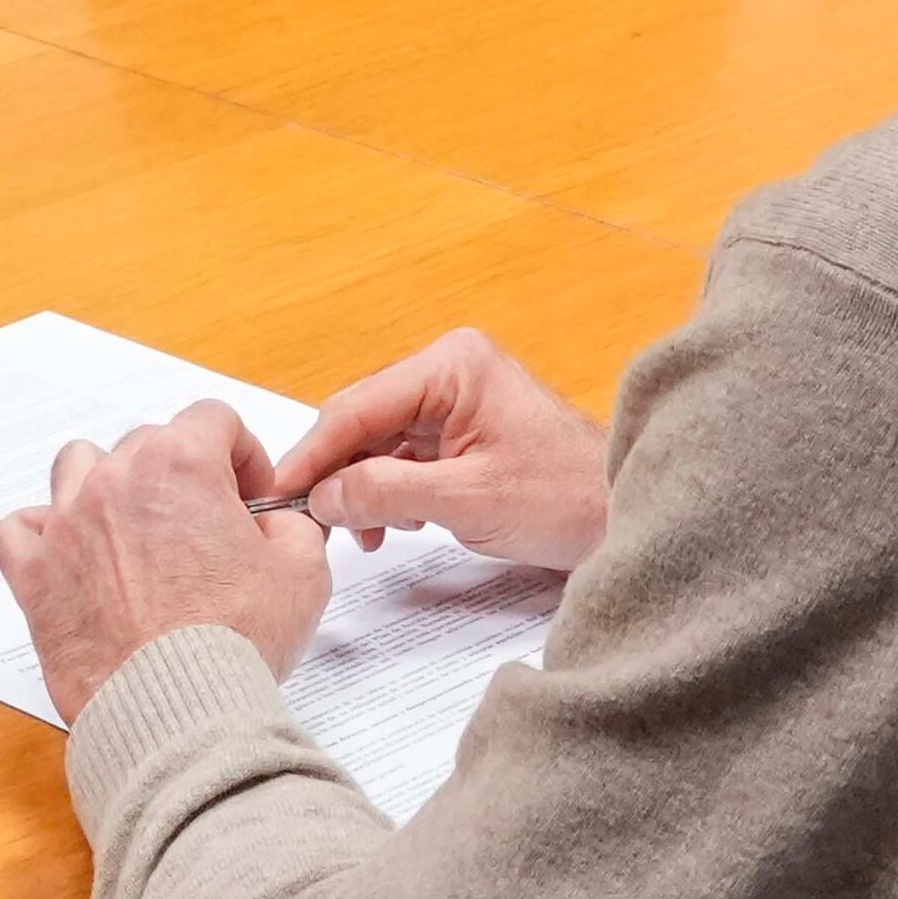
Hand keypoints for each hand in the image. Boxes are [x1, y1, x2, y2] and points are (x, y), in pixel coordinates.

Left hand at [0, 400, 333, 719]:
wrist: (177, 708)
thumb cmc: (236, 641)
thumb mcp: (303, 571)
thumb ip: (293, 525)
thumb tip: (274, 524)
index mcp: (181, 464)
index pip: (213, 419)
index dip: (242, 453)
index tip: (251, 495)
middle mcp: (116, 482)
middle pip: (149, 443)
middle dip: (183, 475)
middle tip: (206, 526)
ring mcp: (67, 526)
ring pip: (78, 467)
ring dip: (108, 485)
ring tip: (136, 529)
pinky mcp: (35, 576)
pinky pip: (19, 529)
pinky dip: (42, 535)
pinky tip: (72, 556)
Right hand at [275, 329, 612, 570]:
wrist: (620, 515)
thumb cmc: (565, 497)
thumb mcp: (466, 499)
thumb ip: (386, 492)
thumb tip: (324, 496)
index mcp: (453, 365)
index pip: (356, 406)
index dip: (312, 455)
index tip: (277, 494)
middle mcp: (450, 370)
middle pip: (361, 421)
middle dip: (338, 476)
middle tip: (312, 524)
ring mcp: (455, 399)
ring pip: (377, 442)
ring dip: (364, 489)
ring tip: (369, 532)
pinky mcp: (461, 430)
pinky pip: (402, 456)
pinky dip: (389, 491)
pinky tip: (395, 524)